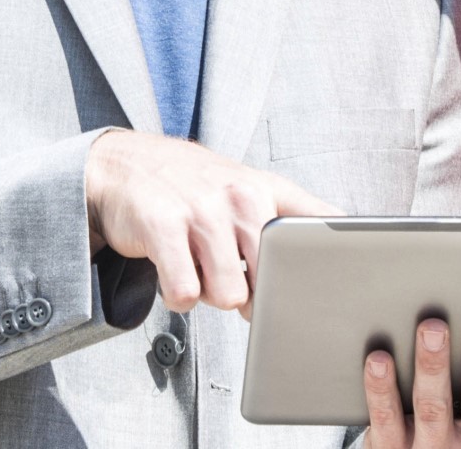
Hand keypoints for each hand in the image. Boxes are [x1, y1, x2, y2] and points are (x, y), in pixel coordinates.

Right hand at [84, 129, 339, 314]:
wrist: (125, 164)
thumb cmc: (195, 185)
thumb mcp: (251, 187)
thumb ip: (293, 215)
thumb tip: (336, 243)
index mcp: (267, 189)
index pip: (315, 224)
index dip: (328, 258)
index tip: (335, 285)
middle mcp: (240, 195)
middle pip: (271, 280)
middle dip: (252, 293)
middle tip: (229, 271)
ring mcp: (202, 209)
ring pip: (228, 294)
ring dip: (210, 293)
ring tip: (198, 265)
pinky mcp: (163, 226)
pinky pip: (185, 293)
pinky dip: (179, 296)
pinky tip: (174, 270)